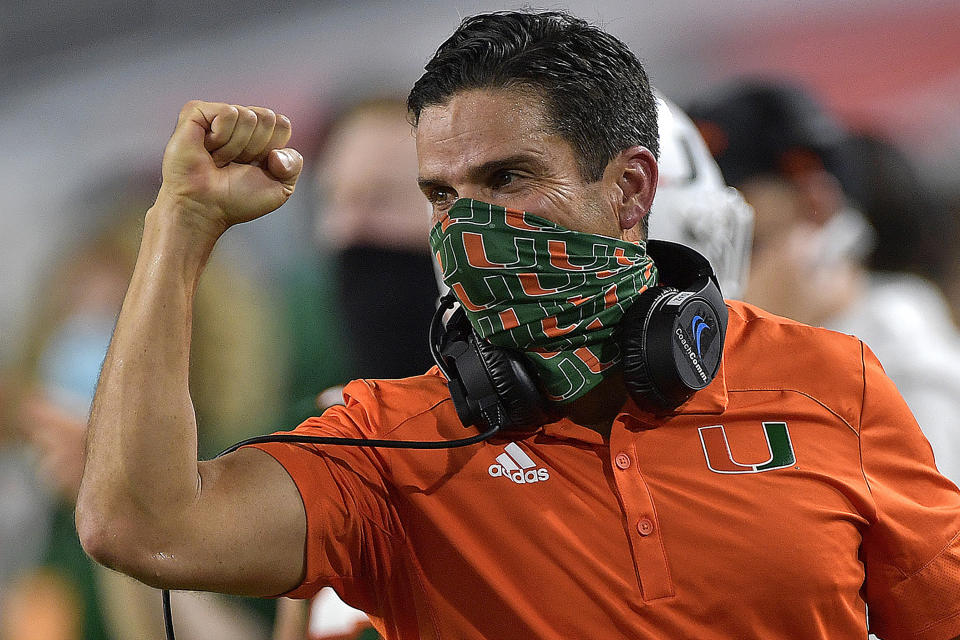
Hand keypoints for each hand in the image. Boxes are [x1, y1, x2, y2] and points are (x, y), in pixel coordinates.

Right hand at [157, 100, 303, 232]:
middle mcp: (238, 121)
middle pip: (267, 117)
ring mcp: (216, 115)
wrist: (205, 208)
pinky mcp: (195, 112)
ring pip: (247, 116)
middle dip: (254, 148)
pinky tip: (207, 149)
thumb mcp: (280, 188)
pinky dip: (221, 137)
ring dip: (235, 147)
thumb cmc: (237, 200)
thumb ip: (294, 164)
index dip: (272, 150)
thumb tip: (276, 151)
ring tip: (217, 160)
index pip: (282, 124)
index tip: (254, 167)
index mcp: (259, 134)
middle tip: (233, 164)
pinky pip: (228, 113)